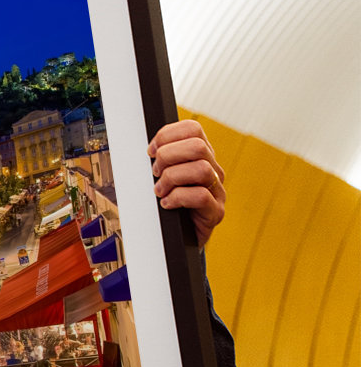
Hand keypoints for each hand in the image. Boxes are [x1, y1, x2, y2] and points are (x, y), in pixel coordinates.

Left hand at [148, 120, 225, 247]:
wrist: (179, 237)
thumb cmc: (170, 203)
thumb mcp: (163, 176)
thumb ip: (161, 159)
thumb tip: (149, 149)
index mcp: (201, 156)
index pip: (192, 129)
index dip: (167, 135)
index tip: (151, 151)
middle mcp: (213, 170)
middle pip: (198, 146)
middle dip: (168, 156)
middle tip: (155, 172)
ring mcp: (217, 191)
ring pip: (202, 169)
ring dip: (172, 178)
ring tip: (160, 190)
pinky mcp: (215, 212)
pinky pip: (201, 196)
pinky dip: (178, 198)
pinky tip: (167, 203)